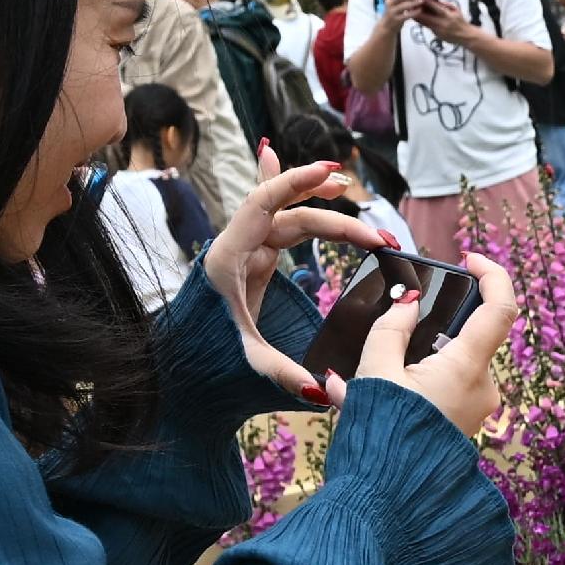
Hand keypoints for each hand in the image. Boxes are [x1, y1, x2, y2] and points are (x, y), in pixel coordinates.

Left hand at [207, 151, 396, 405]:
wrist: (183, 365)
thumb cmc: (208, 359)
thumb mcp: (248, 364)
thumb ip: (283, 374)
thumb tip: (323, 391)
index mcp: (228, 258)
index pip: (263, 205)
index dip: (296, 183)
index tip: (331, 173)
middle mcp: (238, 247)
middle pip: (291, 216)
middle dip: (337, 220)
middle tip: (380, 238)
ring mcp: (248, 252)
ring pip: (290, 218)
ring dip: (324, 208)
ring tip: (352, 196)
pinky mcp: (256, 261)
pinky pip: (279, 223)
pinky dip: (291, 197)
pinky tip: (300, 173)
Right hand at [351, 250, 515, 439]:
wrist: (390, 502)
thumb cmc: (383, 435)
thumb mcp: (375, 373)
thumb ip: (390, 329)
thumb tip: (408, 302)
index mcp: (468, 367)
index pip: (502, 307)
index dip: (492, 274)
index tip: (470, 258)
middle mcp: (483, 387)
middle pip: (467, 335)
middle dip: (430, 326)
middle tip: (393, 325)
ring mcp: (476, 408)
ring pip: (449, 363)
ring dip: (411, 359)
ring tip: (362, 376)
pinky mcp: (464, 423)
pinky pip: (440, 389)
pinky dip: (410, 383)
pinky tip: (364, 395)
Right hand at [384, 0, 438, 25]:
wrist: (387, 26)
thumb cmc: (394, 11)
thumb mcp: (394, 1)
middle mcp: (389, 3)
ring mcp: (392, 12)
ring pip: (403, 6)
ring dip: (413, 2)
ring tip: (422, 0)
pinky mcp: (397, 20)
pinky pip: (406, 15)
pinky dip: (414, 12)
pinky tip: (420, 10)